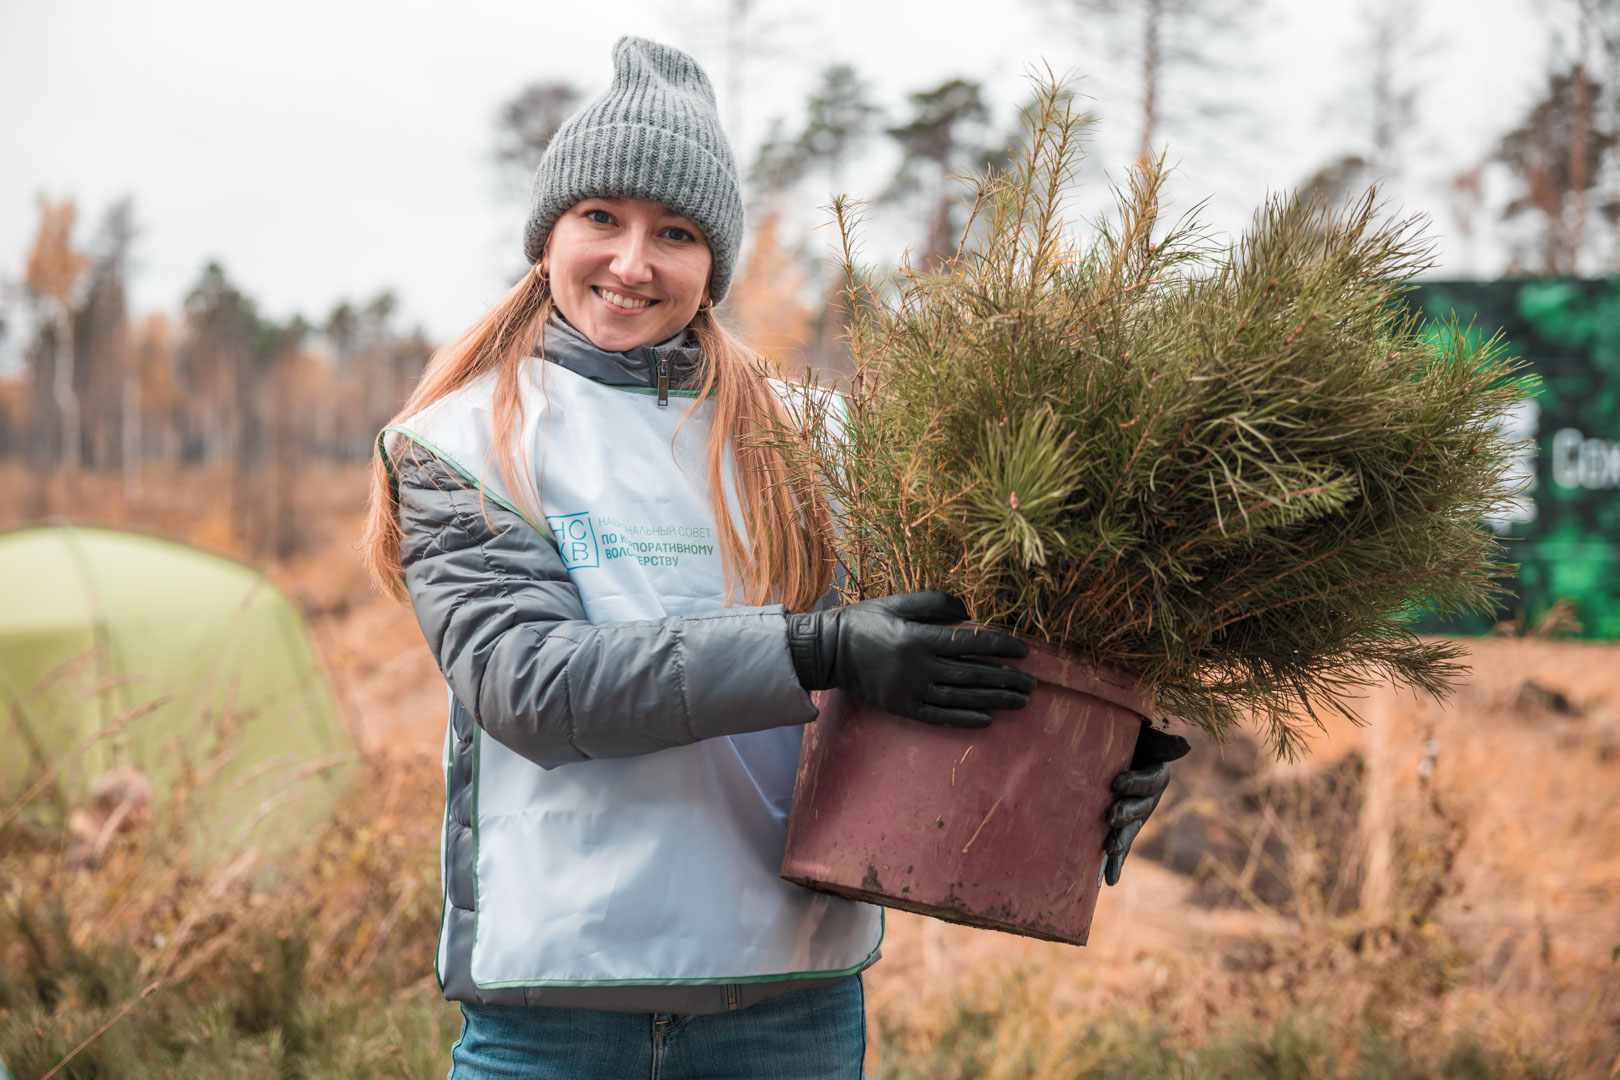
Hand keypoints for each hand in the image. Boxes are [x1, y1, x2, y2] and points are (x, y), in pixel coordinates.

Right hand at [784, 591, 1037, 727]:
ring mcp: (911, 691)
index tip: (1024, 652)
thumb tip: (969, 612)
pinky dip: (964, 719)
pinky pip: (939, 717)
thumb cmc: (865, 622)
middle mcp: (920, 667)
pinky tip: (987, 719)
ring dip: (994, 700)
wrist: (829, 652)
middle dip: (1006, 679)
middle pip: (972, 674)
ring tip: (1019, 702)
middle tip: (1032, 684)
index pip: (971, 642)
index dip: (1000, 646)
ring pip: (961, 697)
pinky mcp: (902, 708)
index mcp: (920, 638)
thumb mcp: (897, 602)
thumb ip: (934, 603)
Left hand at [1102, 723, 1190, 885]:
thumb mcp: (1149, 738)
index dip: (1134, 783)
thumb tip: (1186, 746)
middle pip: (1139, 809)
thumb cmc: (1135, 739)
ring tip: (1110, 850)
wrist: (1125, 752)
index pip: (1149, 781)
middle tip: (1110, 817)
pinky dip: (1117, 863)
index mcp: (1157, 776)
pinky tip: (1110, 880)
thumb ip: (1164, 745)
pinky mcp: (1124, 827)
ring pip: (1130, 831)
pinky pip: (1122, 845)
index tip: (1116, 783)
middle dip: (1125, 814)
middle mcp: (1150, 800)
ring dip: (1121, 841)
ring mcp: (1137, 816)